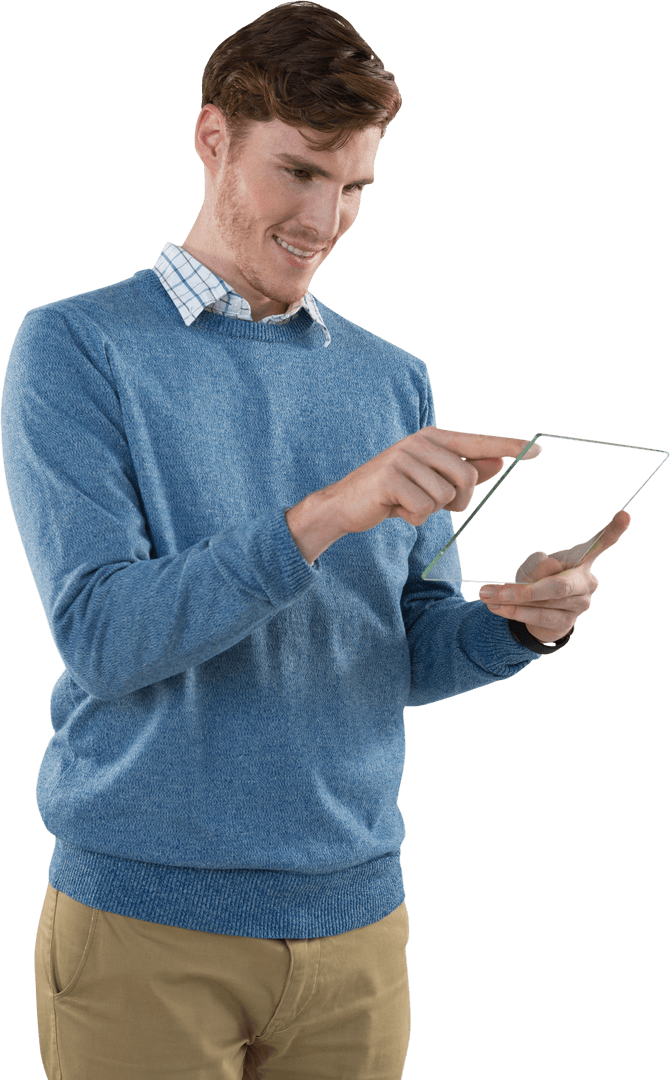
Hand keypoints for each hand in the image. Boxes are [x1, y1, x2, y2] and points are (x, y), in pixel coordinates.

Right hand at [315, 427, 540, 535]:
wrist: (344, 504)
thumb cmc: (392, 493)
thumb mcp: (429, 482)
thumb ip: (461, 471)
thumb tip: (496, 464)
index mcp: (432, 438)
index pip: (477, 442)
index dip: (507, 446)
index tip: (536, 450)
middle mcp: (420, 442)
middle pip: (467, 476)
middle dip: (457, 500)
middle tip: (431, 504)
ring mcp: (404, 458)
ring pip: (446, 496)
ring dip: (431, 510)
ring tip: (408, 503)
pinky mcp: (391, 478)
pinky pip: (424, 508)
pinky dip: (413, 518)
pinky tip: (396, 510)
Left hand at [478, 510, 631, 641]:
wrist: (539, 612)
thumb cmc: (538, 579)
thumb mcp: (533, 566)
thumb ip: (539, 565)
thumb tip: (549, 566)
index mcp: (581, 559)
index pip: (599, 544)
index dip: (612, 532)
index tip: (624, 515)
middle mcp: (586, 582)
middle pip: (559, 585)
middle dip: (524, 589)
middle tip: (493, 590)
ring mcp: (580, 605)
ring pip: (542, 602)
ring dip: (510, 601)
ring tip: (486, 595)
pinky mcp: (567, 622)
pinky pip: (537, 616)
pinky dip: (513, 612)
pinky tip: (495, 607)